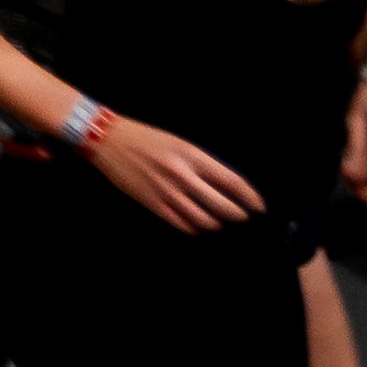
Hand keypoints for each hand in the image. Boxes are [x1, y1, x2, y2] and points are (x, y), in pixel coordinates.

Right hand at [83, 108, 261, 229]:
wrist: (107, 139)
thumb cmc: (145, 138)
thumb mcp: (179, 143)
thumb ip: (202, 163)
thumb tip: (227, 186)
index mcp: (192, 155)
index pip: (232, 182)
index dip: (250, 198)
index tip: (259, 206)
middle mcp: (182, 175)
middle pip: (223, 207)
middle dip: (238, 215)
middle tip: (242, 216)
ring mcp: (166, 192)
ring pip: (204, 220)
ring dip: (217, 223)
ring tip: (219, 220)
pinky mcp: (152, 204)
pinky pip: (182, 224)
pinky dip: (195, 228)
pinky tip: (197, 223)